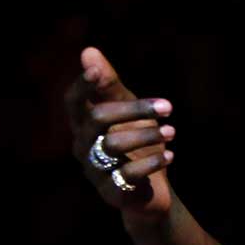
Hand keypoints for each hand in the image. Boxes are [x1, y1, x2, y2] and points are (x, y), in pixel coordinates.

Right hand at [63, 47, 176, 223]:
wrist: (149, 192)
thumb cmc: (134, 144)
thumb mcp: (126, 112)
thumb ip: (109, 85)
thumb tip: (88, 51)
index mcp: (83, 126)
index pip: (72, 102)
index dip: (81, 86)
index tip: (95, 71)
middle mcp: (83, 148)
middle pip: (98, 118)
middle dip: (134, 108)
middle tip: (168, 107)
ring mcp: (94, 171)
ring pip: (113, 145)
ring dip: (148, 134)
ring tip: (172, 131)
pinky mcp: (111, 193)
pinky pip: (128, 173)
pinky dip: (152, 161)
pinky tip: (169, 154)